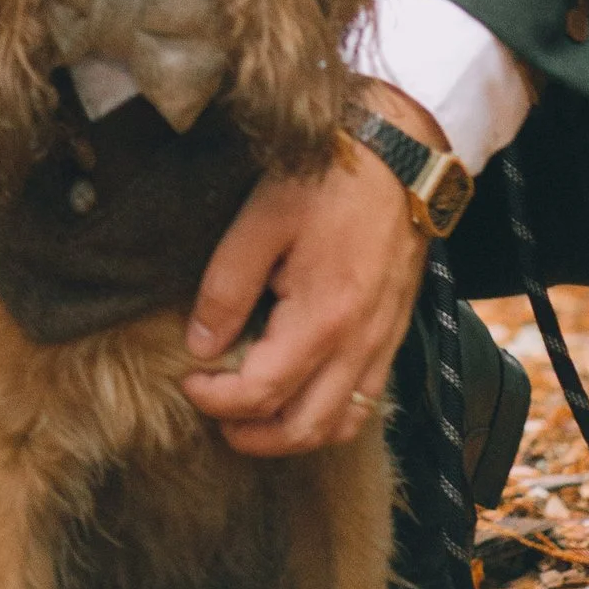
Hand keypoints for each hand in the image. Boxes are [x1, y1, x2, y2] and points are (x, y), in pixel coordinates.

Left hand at [179, 91, 442, 458]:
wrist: (402, 153)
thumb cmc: (328, 178)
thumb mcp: (261, 220)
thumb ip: (227, 288)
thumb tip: (201, 346)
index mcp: (322, 319)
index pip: (261, 392)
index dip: (215, 399)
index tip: (186, 380)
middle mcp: (359, 345)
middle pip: (304, 428)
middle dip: (252, 435)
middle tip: (213, 414)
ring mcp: (383, 343)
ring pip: (340, 424)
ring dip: (294, 433)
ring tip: (253, 417)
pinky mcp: (395, 332)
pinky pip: (366, 401)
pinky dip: (330, 414)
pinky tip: (302, 393)